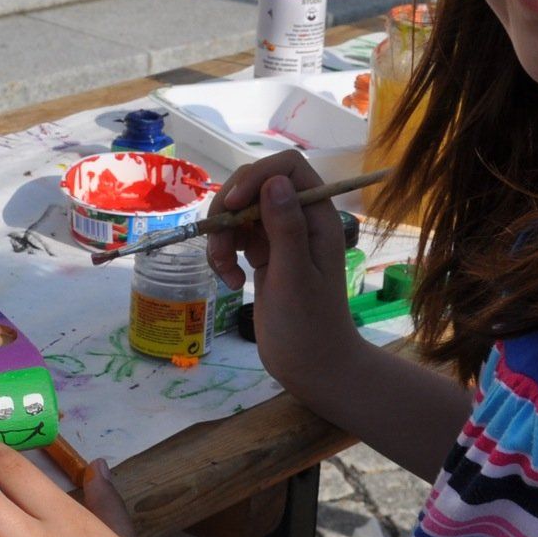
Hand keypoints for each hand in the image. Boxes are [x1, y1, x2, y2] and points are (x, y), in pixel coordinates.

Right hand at [203, 153, 362, 396]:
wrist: (312, 367)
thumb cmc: (309, 327)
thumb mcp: (294, 276)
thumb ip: (285, 228)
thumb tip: (273, 181)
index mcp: (317, 218)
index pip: (287, 169)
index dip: (256, 176)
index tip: (232, 206)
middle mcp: (299, 220)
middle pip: (255, 185)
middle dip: (229, 210)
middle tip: (220, 245)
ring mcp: (280, 238)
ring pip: (239, 212)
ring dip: (222, 237)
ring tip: (225, 271)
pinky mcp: (264, 256)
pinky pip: (235, 237)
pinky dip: (224, 255)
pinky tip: (230, 281)